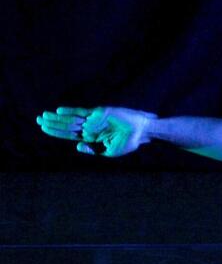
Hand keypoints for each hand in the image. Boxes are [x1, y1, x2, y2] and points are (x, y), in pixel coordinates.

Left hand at [36, 106, 156, 156]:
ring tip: (43, 116)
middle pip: (67, 125)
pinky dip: (71, 111)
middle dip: (53, 123)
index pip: (69, 134)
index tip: (43, 128)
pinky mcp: (100, 112)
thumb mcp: (108, 152)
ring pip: (72, 119)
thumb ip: (92, 150)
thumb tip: (77, 146)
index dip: (56, 131)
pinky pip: (83, 112)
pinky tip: (59, 111)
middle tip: (37, 120)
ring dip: (57, 118)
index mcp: (91, 137)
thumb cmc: (128, 143)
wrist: (141, 132)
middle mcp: (90, 127)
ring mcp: (94, 119)